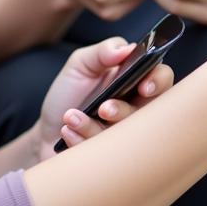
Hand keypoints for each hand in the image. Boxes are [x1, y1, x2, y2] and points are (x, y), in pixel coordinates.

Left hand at [33, 38, 174, 159]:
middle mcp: (136, 109)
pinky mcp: (112, 158)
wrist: (45, 129)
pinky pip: (106, 153)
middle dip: (125, 111)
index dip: (158, 81)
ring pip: (126, 136)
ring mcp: (125, 135)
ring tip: (71, 116)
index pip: (161, 78)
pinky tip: (67, 130)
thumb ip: (102, 51)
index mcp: (134, 82)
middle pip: (152, 112)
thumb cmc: (68, 94)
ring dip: (95, 126)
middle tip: (104, 109)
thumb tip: (126, 48)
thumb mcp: (80, 65)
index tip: (144, 86)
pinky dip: (81, 138)